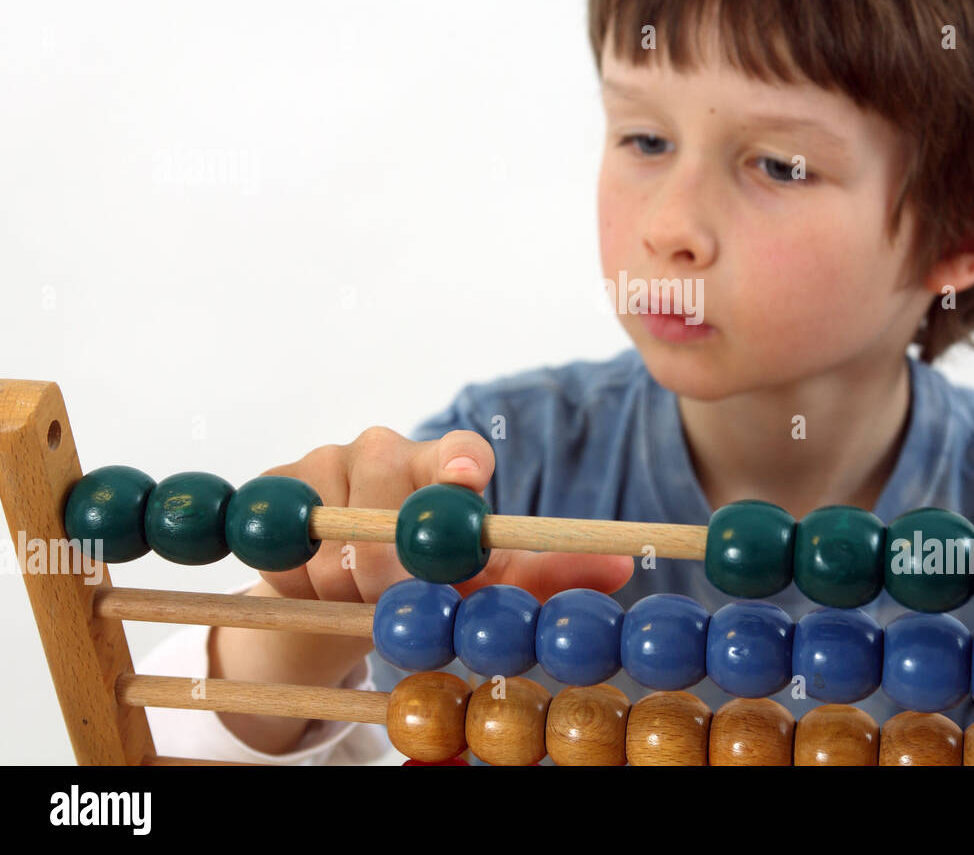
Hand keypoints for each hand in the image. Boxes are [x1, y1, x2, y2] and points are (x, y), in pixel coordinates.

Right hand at [255, 425, 633, 604]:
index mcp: (448, 466)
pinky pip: (286, 544)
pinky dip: (301, 579)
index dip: (460, 462)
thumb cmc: (427, 578)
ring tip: (357, 590)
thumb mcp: (486, 584)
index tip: (466, 479)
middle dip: (392, 568)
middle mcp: (389, 451)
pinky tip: (312, 580)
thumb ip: (545, 575)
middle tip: (394, 597)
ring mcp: (328, 461)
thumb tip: (624, 568)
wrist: (340, 595)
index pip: (460, 450)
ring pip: (335, 534)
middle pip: (388, 502)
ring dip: (346, 584)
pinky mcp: (276, 483)